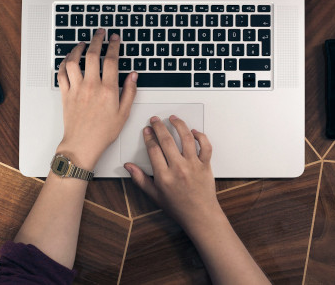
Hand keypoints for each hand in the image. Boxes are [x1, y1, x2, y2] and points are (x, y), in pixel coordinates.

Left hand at [56, 29, 137, 170]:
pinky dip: (64, 63)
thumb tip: (133, 75)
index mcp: (108, 90)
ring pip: (74, 61)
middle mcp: (91, 86)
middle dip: (97, 39)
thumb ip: (130, 92)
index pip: (111, 60)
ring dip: (77, 49)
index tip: (115, 38)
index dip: (113, 45)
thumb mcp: (124, 113)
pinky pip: (62, 73)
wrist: (82, 144)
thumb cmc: (103, 132)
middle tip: (100, 33)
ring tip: (83, 43)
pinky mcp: (66, 94)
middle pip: (92, 55)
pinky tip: (68, 59)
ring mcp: (76, 88)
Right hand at [124, 115, 221, 232]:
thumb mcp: (154, 195)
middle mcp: (178, 168)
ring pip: (186, 138)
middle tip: (155, 120)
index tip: (147, 130)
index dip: (149, 136)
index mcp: (164, 176)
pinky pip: (205, 146)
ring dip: (179, 125)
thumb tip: (128, 167)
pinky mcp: (205, 165)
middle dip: (159, 126)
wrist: (200, 216)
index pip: (153, 149)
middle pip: (167, 140)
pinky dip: (200, 136)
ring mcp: (193, 165)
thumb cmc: (178, 207)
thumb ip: (140, 179)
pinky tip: (193, 131)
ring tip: (173, 118)